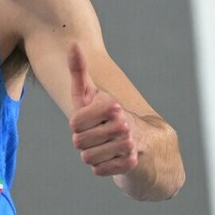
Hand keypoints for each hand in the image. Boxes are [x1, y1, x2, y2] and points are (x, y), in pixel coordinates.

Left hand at [68, 43, 138, 175]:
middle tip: (97, 134)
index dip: (77, 124)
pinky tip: (112, 156)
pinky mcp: (131, 165)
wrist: (142, 140)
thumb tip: (73, 43)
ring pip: (87, 158)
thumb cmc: (104, 113)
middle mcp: (123, 124)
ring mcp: (129, 145)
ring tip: (104, 144)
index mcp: (111, 105)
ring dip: (92, 154)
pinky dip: (101, 166)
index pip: (74, 124)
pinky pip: (98, 171)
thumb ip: (78, 69)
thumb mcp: (89, 92)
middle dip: (83, 140)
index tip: (89, 119)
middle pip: (78, 143)